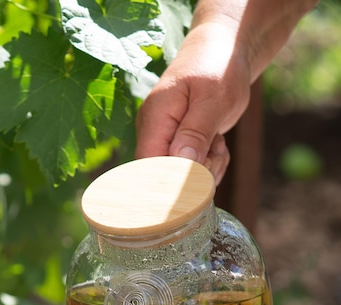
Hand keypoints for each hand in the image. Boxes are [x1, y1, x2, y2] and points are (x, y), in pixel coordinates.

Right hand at [135, 22, 250, 184]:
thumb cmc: (218, 68)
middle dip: (197, 175)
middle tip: (216, 148)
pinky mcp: (177, 148)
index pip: (150, 168)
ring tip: (218, 143)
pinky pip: (192, 173)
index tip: (202, 172)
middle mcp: (153, 134)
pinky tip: (217, 146)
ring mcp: (165, 142)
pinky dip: (210, 166)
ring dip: (207, 170)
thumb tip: (181, 162)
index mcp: (155, 120)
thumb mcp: (213, 100)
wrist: (223, 52)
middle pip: (165, 179)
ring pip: (181, 180)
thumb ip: (196, 132)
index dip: (174, 182)